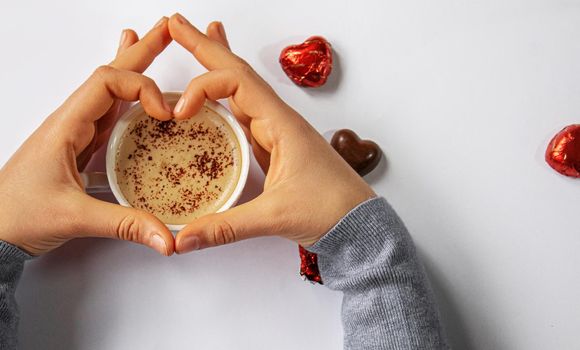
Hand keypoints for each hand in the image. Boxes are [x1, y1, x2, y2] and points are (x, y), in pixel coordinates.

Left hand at [0, 17, 175, 255]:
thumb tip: (167, 236)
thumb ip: (125, 224)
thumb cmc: (17, 215)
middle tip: (167, 30)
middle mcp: (71, 121)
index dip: (141, 88)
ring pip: (110, 89)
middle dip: (140, 51)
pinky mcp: (81, 147)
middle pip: (110, 74)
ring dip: (134, 66)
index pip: (106, 84)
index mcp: (65, 126)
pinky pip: (108, 111)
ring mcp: (77, 132)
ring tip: (154, 45)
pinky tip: (136, 95)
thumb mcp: (74, 218)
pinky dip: (126, 95)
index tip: (165, 113)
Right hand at [168, 14, 375, 252]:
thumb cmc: (331, 210)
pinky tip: (216, 96)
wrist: (358, 224)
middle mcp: (279, 120)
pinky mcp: (274, 148)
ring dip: (217, 66)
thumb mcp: (275, 217)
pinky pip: (244, 113)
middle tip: (178, 24)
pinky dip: (226, 97)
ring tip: (198, 41)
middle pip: (238, 73)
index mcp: (282, 124)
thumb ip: (226, 226)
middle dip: (207, 48)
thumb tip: (183, 238)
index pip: (237, 82)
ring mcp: (277, 132)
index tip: (179, 110)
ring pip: (242, 89)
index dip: (203, 87)